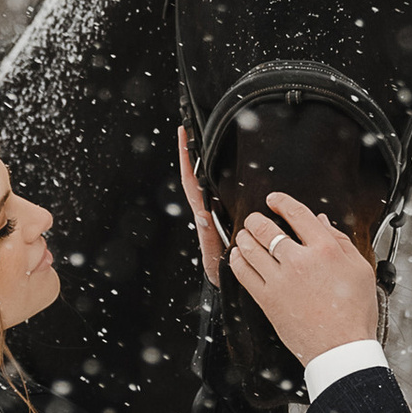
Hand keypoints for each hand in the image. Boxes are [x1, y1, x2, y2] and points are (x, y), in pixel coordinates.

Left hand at [177, 126, 224, 285]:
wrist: (224, 286)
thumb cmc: (220, 271)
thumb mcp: (213, 252)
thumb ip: (208, 233)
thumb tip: (201, 213)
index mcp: (201, 214)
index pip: (190, 180)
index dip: (186, 158)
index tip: (184, 134)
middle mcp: (204, 210)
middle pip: (195, 175)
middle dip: (191, 152)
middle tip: (191, 126)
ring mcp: (212, 212)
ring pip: (205, 182)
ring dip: (202, 162)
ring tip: (204, 138)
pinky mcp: (222, 217)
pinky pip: (218, 192)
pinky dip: (217, 176)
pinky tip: (227, 165)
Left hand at [226, 191, 380, 361]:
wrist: (341, 347)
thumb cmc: (354, 312)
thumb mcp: (360, 270)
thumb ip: (341, 242)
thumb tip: (323, 222)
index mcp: (326, 249)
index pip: (297, 214)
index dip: (281, 202)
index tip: (274, 200)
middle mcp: (299, 261)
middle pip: (266, 228)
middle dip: (256, 219)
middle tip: (255, 219)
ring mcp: (280, 280)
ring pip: (251, 247)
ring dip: (244, 236)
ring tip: (245, 235)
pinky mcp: (267, 299)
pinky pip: (243, 272)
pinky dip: (237, 260)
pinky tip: (239, 256)